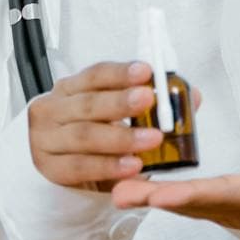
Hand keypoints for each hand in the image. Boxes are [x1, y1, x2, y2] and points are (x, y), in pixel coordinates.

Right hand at [28, 61, 169, 192]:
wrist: (60, 167)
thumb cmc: (92, 135)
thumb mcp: (115, 116)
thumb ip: (152, 107)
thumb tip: (192, 96)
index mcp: (70, 89)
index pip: (94, 75)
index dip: (120, 73)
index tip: (146, 71)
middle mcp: (53, 109)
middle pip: (88, 103)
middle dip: (120, 101)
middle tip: (148, 99)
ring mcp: (46, 139)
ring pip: (84, 136)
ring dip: (120, 137)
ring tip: (151, 139)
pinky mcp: (50, 168)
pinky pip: (80, 167)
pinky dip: (107, 166)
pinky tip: (132, 166)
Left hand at [110, 140, 239, 230]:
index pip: (232, 195)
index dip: (198, 195)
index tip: (166, 195)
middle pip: (199, 204)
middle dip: (160, 200)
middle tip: (121, 195)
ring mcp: (236, 206)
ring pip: (190, 202)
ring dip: (153, 197)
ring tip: (116, 191)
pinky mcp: (228, 200)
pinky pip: (191, 197)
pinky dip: (164, 191)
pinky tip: (135, 182)